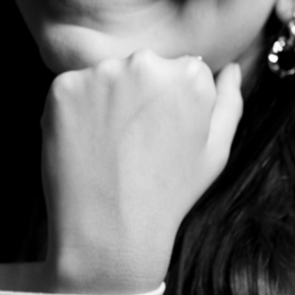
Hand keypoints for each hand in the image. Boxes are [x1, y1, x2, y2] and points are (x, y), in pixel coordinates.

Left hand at [38, 52, 243, 294]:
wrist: (109, 232)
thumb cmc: (168, 195)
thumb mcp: (215, 152)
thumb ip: (229, 102)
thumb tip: (232, 68)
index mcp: (190, 74)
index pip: (181, 71)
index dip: (170, 105)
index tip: (161, 136)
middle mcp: (146, 63)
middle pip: (142, 68)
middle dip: (138, 96)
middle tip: (133, 145)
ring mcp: (101, 74)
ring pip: (105, 78)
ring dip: (105, 101)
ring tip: (108, 148)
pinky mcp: (62, 88)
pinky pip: (70, 90)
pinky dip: (74, 112)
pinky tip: (84, 144)